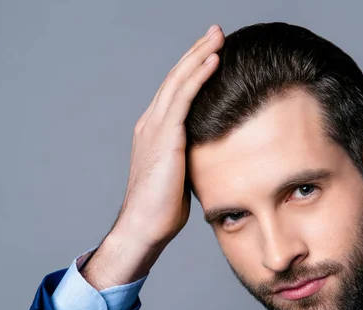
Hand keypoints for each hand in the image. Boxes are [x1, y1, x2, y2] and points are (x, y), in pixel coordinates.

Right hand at [82, 25, 224, 288]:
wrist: (145, 225)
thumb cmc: (163, 208)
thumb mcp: (180, 174)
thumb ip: (190, 156)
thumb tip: (211, 155)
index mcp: (154, 131)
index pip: (175, 91)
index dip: (192, 69)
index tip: (211, 51)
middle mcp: (151, 122)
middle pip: (176, 77)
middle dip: (196, 51)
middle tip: (216, 31)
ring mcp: (155, 127)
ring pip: (179, 80)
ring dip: (199, 54)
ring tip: (217, 35)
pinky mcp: (165, 137)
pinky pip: (184, 97)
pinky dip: (199, 75)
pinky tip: (214, 59)